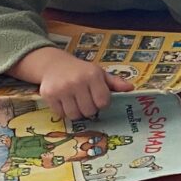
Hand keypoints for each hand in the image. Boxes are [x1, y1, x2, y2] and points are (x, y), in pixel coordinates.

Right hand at [10, 47, 133, 119]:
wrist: (54, 65)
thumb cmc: (81, 71)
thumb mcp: (99, 73)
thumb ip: (115, 82)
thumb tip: (131, 88)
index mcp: (92, 75)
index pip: (103, 102)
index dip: (102, 103)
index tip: (98, 98)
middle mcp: (77, 81)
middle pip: (89, 111)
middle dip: (89, 109)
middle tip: (86, 101)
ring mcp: (61, 89)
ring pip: (74, 115)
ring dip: (77, 112)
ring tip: (76, 102)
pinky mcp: (48, 95)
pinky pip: (61, 114)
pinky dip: (64, 112)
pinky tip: (65, 102)